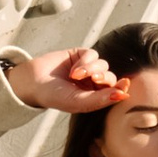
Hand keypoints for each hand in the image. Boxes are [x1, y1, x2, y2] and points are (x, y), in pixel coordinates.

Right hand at [6, 46, 120, 114]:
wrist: (33, 81)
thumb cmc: (55, 96)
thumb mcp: (78, 102)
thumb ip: (100, 100)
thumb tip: (124, 96)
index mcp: (95, 97)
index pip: (115, 91)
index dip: (120, 87)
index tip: (124, 84)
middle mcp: (93, 83)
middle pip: (110, 77)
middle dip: (103, 77)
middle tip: (93, 79)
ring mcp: (88, 68)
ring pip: (103, 64)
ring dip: (92, 69)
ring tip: (76, 75)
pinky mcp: (80, 55)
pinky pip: (93, 54)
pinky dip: (85, 61)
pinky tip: (74, 69)